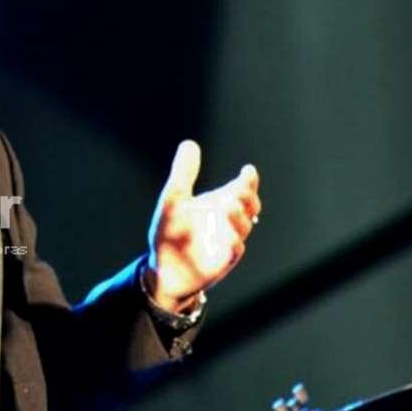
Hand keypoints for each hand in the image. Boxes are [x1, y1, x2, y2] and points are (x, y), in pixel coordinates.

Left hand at [145, 140, 260, 312]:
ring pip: (243, 227)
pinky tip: (230, 238)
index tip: (247, 171)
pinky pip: (234, 252)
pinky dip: (234, 244)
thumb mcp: (173, 199)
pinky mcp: (222, 261)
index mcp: (220, 203)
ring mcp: (228, 241)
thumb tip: (190, 143)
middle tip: (239, 187)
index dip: (249, 180)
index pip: (242, 188)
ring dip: (239, 216)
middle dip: (247, 196)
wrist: (162, 267)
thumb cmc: (171, 233)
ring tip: (228, 205)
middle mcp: (228, 221)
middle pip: (248, 205)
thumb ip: (183, 174)